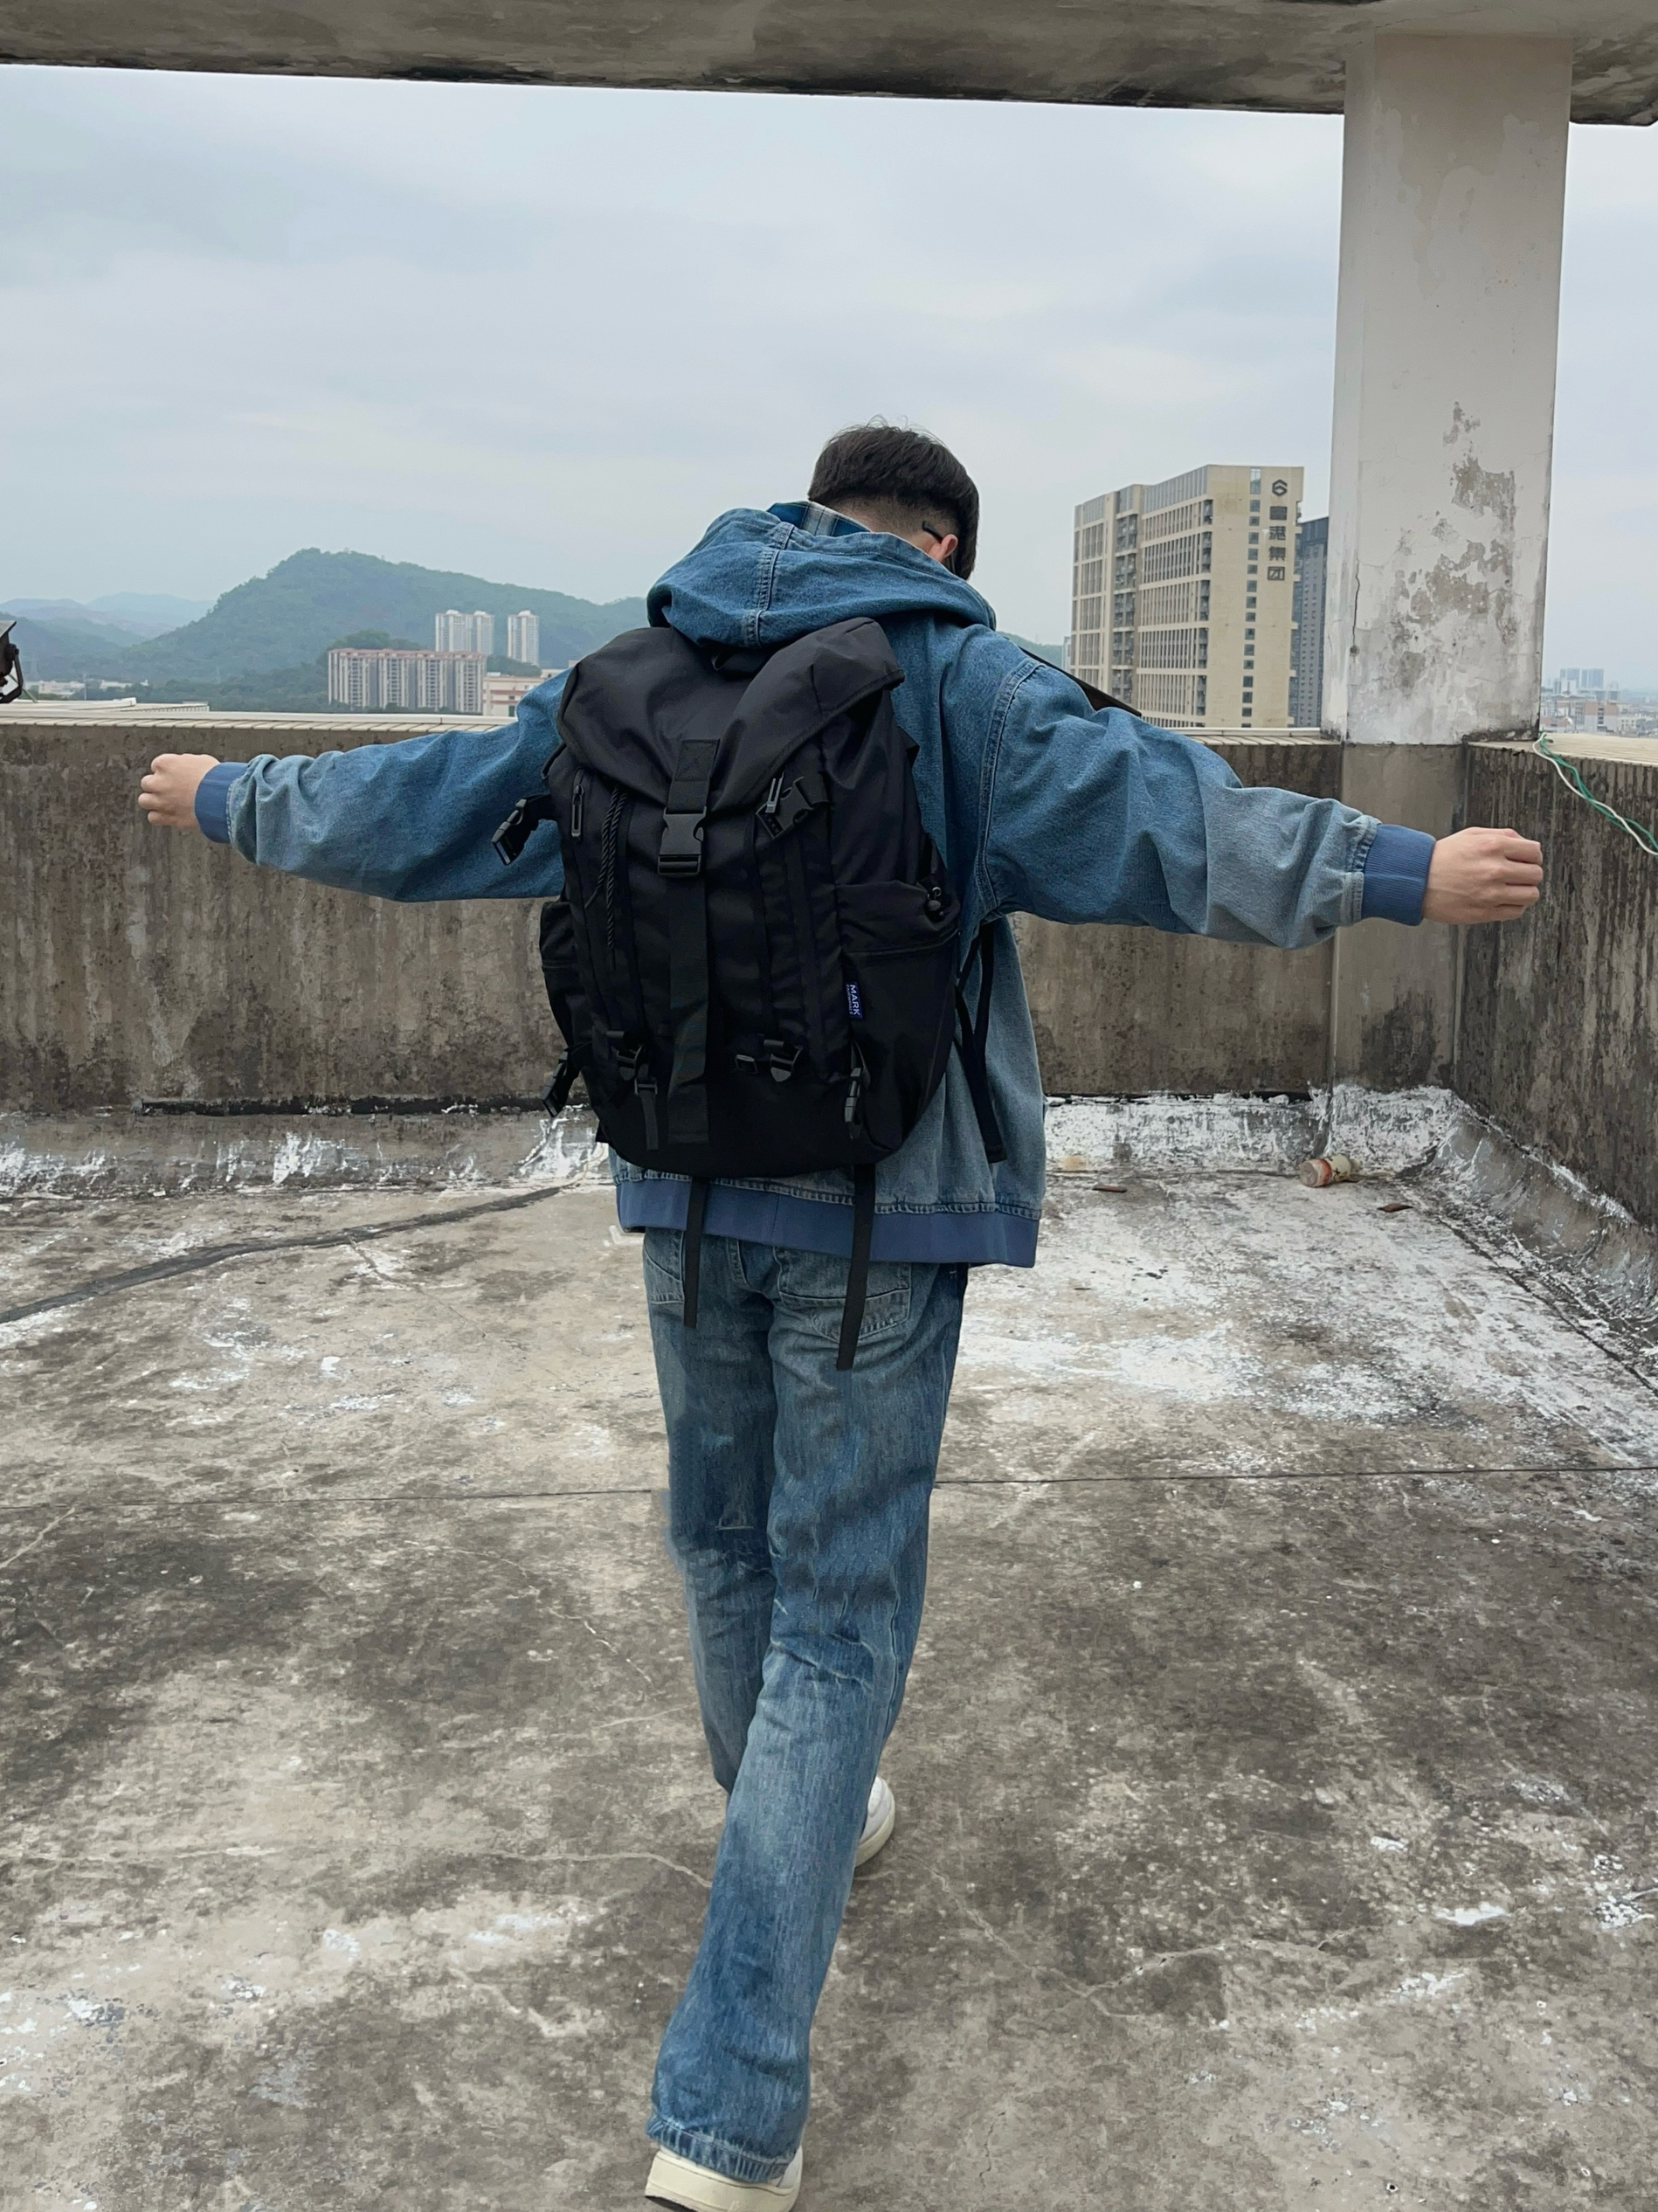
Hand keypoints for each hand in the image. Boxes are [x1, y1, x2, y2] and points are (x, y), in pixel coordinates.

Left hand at [138, 752, 219, 829]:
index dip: (167, 771)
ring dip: (153, 801)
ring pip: (144, 800)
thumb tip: (184, 766)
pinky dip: (159, 816)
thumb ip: (185, 763)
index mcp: (165, 763)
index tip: (176, 776)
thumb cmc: (215, 778)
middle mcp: (158, 782)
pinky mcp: (167, 817)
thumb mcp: (201, 761)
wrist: (222, 799)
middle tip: (169, 789)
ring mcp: (161, 801)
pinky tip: (169, 814)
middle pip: (147, 783)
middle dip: (157, 786)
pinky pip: (153, 817)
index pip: (157, 765)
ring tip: (165, 802)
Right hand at [1422, 827, 1542, 923]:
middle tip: (1518, 875)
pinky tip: (1501, 899)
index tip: (1526, 860)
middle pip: (1536, 874)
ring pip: (1531, 895)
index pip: (1535, 852)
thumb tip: (1527, 844)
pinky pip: (1516, 912)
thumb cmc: (1442, 858)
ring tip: (1512, 889)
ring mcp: (1490, 893)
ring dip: (1525, 891)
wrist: (1416, 880)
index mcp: (1493, 846)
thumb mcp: (1472, 835)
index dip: (1532, 856)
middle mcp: (1494, 869)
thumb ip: (1503, 835)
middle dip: (1529, 874)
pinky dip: (1513, 906)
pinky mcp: (1485, 912)